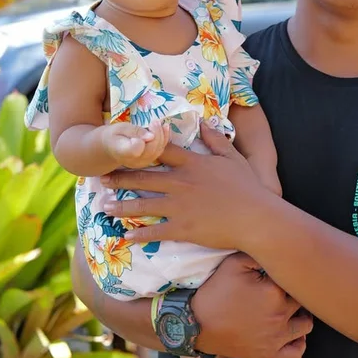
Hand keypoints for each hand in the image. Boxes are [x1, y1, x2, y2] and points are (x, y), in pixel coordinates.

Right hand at [101, 120, 169, 168]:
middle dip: (156, 134)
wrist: (112, 148)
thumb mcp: (120, 128)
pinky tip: (165, 127)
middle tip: (155, 121)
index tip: (146, 129)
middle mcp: (134, 161)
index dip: (142, 141)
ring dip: (162, 135)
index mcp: (123, 152)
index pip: (135, 150)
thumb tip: (151, 136)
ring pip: (157, 151)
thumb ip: (134, 131)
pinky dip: (165, 138)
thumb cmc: (114, 136)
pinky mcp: (149, 161)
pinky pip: (160, 151)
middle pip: (150, 150)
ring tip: (159, 123)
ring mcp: (142, 163)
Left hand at [101, 123, 278, 251]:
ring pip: (142, 204)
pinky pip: (154, 231)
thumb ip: (216, 139)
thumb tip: (204, 122)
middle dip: (120, 178)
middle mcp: (180, 182)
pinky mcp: (181, 228)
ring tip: (104, 206)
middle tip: (101, 179)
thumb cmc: (248, 188)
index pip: (160, 151)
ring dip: (121, 206)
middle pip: (143, 177)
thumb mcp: (232, 158)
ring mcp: (179, 206)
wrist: (256, 218)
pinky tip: (125, 235)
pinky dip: (138, 234)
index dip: (140, 148)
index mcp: (192, 163)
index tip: (124, 147)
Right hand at [193, 253, 312, 357]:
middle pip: (303, 300)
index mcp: (274, 292)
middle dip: (296, 293)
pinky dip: (299, 341)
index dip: (288, 274)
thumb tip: (277, 253)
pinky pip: (297, 351)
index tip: (278, 273)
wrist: (195, 325)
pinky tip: (289, 331)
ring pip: (306, 325)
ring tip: (289, 308)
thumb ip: (258, 255)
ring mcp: (276, 338)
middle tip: (283, 288)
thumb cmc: (214, 292)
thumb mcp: (233, 263)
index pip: (295, 279)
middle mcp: (280, 315)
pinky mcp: (270, 355)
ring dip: (302, 315)